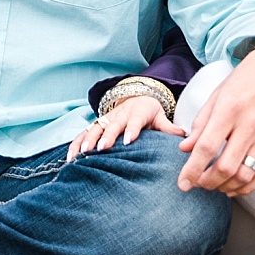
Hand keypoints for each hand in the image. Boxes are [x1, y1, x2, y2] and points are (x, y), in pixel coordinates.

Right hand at [66, 93, 180, 160]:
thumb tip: (184, 136)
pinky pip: (83, 134)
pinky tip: (70, 157)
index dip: (131, 130)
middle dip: (106, 137)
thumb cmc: (149, 112)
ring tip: (82, 154)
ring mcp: (105, 119)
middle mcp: (119, 115)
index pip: (134, 121)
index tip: (129, 141)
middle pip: (112, 126)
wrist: (135, 97)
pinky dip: (76, 144)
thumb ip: (169, 127)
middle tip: (101, 149)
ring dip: (87, 141)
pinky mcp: (96, 125)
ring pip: (94, 129)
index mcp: (137, 113)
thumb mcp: (160, 117)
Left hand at [176, 48, 254, 195]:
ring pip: (244, 175)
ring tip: (215, 185)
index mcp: (229, 110)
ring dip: (226, 186)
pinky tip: (236, 186)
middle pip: (225, 167)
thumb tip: (186, 148)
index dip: (192, 170)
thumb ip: (201, 123)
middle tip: (197, 183)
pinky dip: (248, 187)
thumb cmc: (250, 77)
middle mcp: (249, 126)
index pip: (206, 147)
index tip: (183, 182)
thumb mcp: (218, 94)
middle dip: (207, 182)